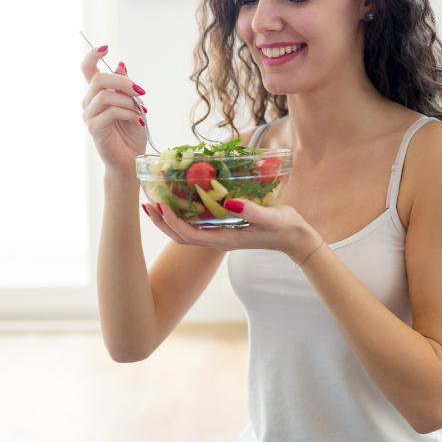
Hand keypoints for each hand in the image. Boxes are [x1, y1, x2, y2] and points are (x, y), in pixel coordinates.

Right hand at [79, 46, 147, 178]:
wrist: (132, 159)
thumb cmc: (131, 132)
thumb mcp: (133, 104)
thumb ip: (126, 86)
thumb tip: (121, 65)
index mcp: (97, 94)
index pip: (87, 69)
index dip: (93, 55)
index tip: (105, 47)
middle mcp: (89, 103)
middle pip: (98, 78)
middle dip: (123, 81)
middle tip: (140, 91)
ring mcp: (89, 116)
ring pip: (105, 95)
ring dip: (127, 101)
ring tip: (140, 112)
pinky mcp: (94, 129)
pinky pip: (110, 112)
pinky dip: (127, 113)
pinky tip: (137, 120)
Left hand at [142, 198, 322, 262]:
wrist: (295, 238)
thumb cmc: (284, 227)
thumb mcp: (272, 217)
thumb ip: (253, 212)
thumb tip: (230, 203)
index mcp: (224, 240)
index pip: (188, 235)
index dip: (171, 222)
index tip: (160, 204)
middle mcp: (217, 239)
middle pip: (179, 236)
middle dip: (161, 221)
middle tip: (147, 202)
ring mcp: (219, 235)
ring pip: (185, 232)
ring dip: (167, 219)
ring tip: (154, 202)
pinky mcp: (223, 228)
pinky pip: (196, 225)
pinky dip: (182, 215)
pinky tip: (178, 201)